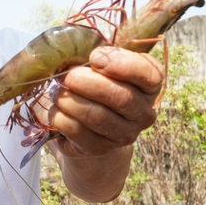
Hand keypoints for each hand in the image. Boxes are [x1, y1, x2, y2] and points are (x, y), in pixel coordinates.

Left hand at [48, 46, 163, 158]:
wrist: (85, 124)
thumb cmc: (92, 83)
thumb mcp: (98, 66)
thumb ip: (94, 58)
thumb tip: (72, 55)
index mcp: (148, 85)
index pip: (150, 75)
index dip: (122, 64)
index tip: (94, 57)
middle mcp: (143, 112)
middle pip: (122, 98)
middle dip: (89, 83)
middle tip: (68, 76)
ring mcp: (124, 134)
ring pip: (98, 117)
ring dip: (70, 100)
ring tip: (55, 92)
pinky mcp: (100, 148)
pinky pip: (79, 133)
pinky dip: (61, 118)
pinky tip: (56, 109)